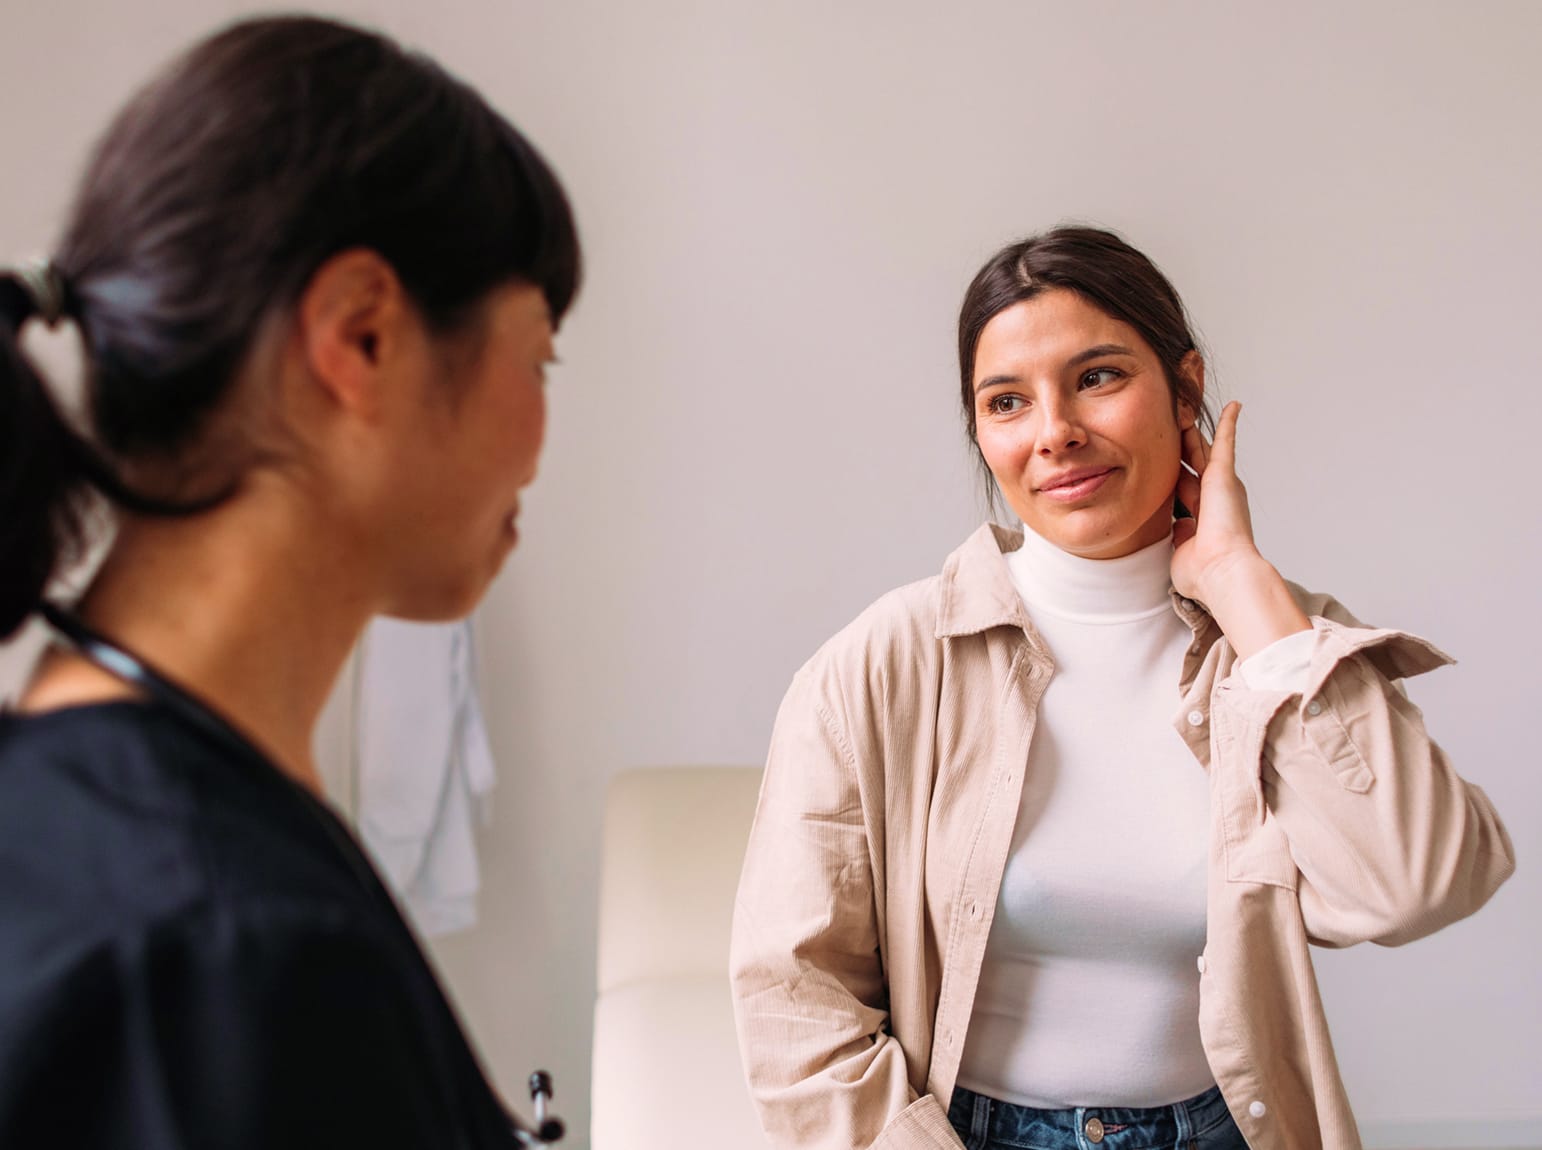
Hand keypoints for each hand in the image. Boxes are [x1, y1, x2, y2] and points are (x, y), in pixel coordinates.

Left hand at [1171, 401, 1310, 658]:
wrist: (1221, 572)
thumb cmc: (1202, 573)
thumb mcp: (1181, 553)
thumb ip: (1180, 539)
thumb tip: (1180, 529)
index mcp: (1203, 518)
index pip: (1185, 491)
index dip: (1174, 478)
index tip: (1162, 467)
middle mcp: (1215, 500)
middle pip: (1195, 467)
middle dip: (1184, 450)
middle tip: (1174, 430)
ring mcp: (1222, 486)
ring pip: (1205, 451)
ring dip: (1196, 433)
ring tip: (1186, 412)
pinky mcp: (1225, 476)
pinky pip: (1227, 442)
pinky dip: (1229, 423)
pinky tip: (1234, 406)